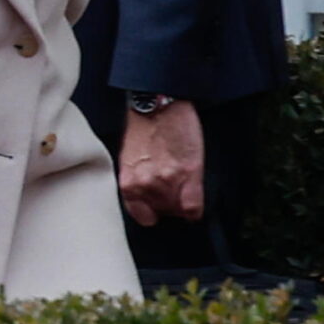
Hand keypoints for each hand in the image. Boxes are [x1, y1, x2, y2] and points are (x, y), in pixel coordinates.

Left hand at [118, 99, 206, 225]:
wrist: (157, 106)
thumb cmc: (143, 128)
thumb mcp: (131, 160)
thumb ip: (138, 182)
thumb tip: (148, 199)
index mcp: (128, 183)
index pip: (144, 217)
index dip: (154, 212)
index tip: (159, 208)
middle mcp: (146, 186)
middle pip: (165, 213)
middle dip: (170, 203)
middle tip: (173, 187)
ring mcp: (167, 181)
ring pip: (180, 210)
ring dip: (183, 199)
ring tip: (181, 181)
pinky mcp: (188, 173)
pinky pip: (193, 207)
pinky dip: (195, 207)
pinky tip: (194, 194)